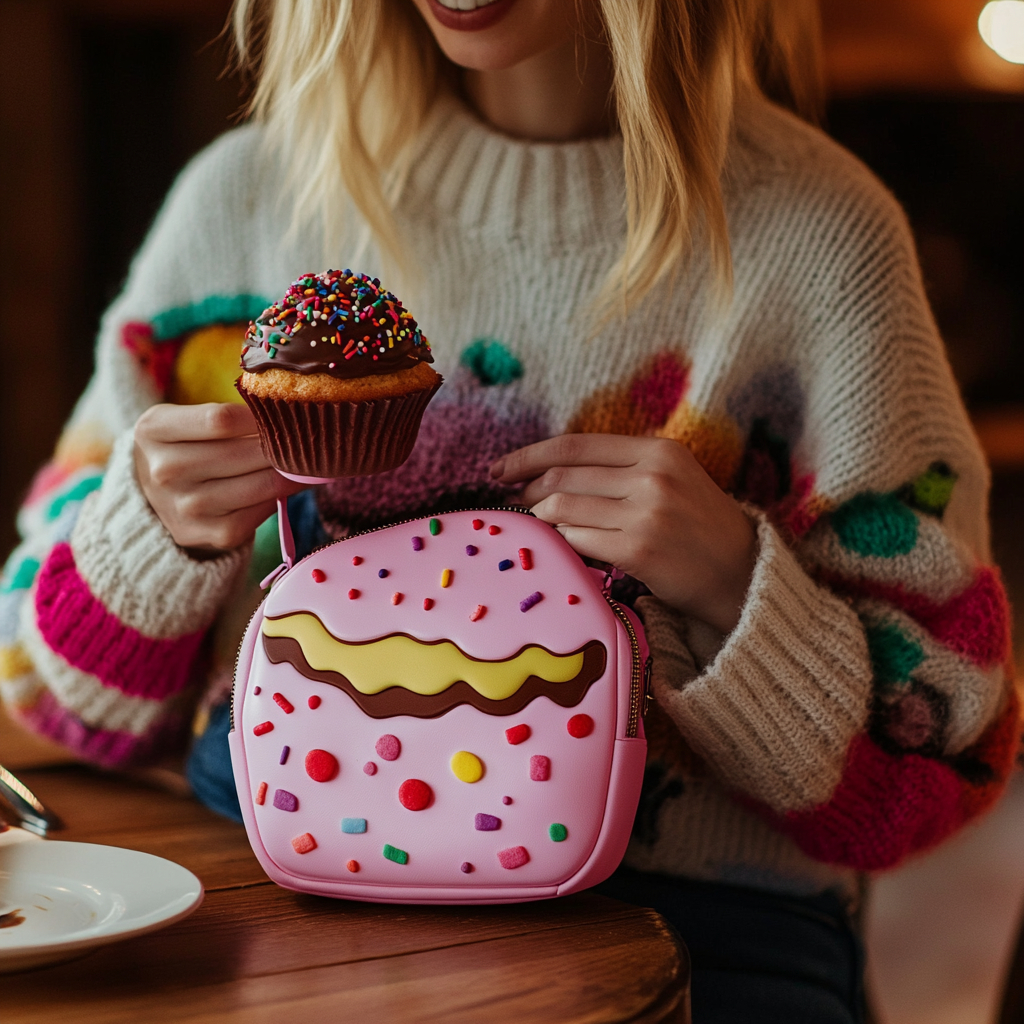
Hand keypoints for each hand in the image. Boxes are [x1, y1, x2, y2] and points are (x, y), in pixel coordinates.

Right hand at [134, 403, 304, 556]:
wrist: (155, 499)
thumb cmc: (183, 448)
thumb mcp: (184, 420)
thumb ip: (225, 414)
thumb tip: (290, 412)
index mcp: (154, 430)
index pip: (221, 420)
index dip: (261, 416)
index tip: (287, 412)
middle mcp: (165, 471)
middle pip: (244, 453)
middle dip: (285, 444)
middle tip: (315, 436)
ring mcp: (187, 507)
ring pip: (260, 485)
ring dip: (294, 472)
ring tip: (316, 458)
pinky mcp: (211, 534)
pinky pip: (262, 511)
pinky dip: (284, 496)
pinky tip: (298, 483)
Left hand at [490, 434, 756, 633]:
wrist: (740, 572)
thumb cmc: (697, 525)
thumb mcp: (671, 478)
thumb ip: (620, 468)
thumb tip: (548, 471)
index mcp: (658, 450)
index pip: (574, 445)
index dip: (528, 455)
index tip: (501, 468)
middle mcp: (652, 476)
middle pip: (562, 475)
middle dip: (528, 488)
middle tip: (516, 500)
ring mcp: (646, 513)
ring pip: (563, 507)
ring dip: (544, 516)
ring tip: (543, 523)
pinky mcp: (638, 549)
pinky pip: (577, 539)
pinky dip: (564, 540)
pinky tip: (570, 543)